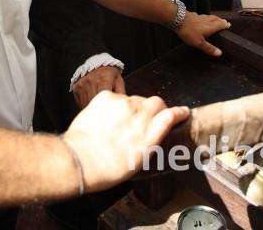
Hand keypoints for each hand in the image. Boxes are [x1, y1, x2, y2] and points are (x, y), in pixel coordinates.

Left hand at [63, 91, 189, 192]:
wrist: (80, 159)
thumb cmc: (108, 167)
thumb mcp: (139, 160)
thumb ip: (152, 140)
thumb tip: (157, 130)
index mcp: (150, 134)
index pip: (171, 115)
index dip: (178, 112)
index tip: (182, 112)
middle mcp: (140, 115)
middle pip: (156, 102)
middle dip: (154, 109)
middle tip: (143, 120)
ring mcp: (123, 103)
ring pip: (135, 99)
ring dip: (132, 108)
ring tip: (118, 124)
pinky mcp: (106, 96)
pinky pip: (117, 97)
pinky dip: (115, 105)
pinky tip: (106, 119)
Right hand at [72, 66, 125, 107]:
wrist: (96, 64)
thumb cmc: (109, 74)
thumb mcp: (118, 80)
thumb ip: (121, 93)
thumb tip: (122, 105)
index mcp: (104, 79)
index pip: (103, 95)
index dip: (106, 105)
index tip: (109, 109)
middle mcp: (91, 81)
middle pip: (94, 102)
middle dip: (100, 109)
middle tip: (104, 112)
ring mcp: (82, 85)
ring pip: (86, 104)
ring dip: (92, 108)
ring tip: (98, 108)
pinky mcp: (76, 88)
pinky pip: (80, 103)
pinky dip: (86, 105)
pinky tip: (91, 102)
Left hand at [174, 12, 228, 56]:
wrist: (177, 19)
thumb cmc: (189, 32)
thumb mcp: (199, 43)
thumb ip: (209, 48)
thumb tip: (220, 53)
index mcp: (210, 27)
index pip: (220, 24)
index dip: (224, 24)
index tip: (228, 24)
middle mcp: (206, 20)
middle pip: (215, 18)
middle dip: (220, 20)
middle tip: (224, 21)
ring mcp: (199, 17)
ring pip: (209, 16)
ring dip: (214, 18)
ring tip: (215, 20)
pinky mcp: (193, 15)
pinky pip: (201, 16)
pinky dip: (204, 18)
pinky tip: (201, 19)